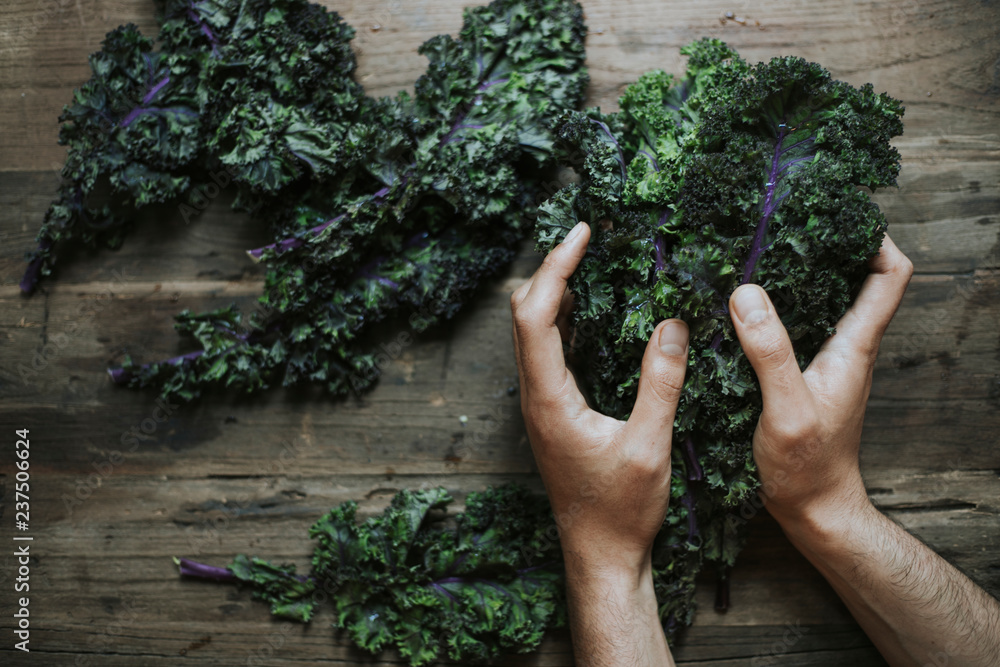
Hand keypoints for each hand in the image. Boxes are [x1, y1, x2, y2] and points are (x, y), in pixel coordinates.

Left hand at [511, 221, 689, 570]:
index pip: (535, 316)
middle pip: (524, 315)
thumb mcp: (649, 446)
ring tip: (586, 259)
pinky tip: (590, 311)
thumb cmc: (620, 511)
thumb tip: (673, 324)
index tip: (581, 234)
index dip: (554, 268)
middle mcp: (534, 397)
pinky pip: (546, 352)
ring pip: (531, 332)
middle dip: (550, 269)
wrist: (598, 555)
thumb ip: (661, 384)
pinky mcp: (551, 412)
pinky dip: (562, 319)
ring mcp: (539, 405)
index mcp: (549, 400)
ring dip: (553, 291)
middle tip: (584, 237)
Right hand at [728, 234, 912, 530]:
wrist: (812, 508)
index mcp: (853, 347)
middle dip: (828, 244)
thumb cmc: (806, 466)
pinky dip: (775, 307)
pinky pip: (795, 326)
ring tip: (756, 253)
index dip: (875, 239)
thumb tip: (746, 293)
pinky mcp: (800, 375)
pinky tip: (740, 306)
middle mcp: (845, 347)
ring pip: (823, 301)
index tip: (838, 215)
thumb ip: (770, 351)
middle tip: (785, 222)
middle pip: (856, 278)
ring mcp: (824, 361)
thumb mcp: (786, 408)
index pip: (889, 277)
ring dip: (798, 275)